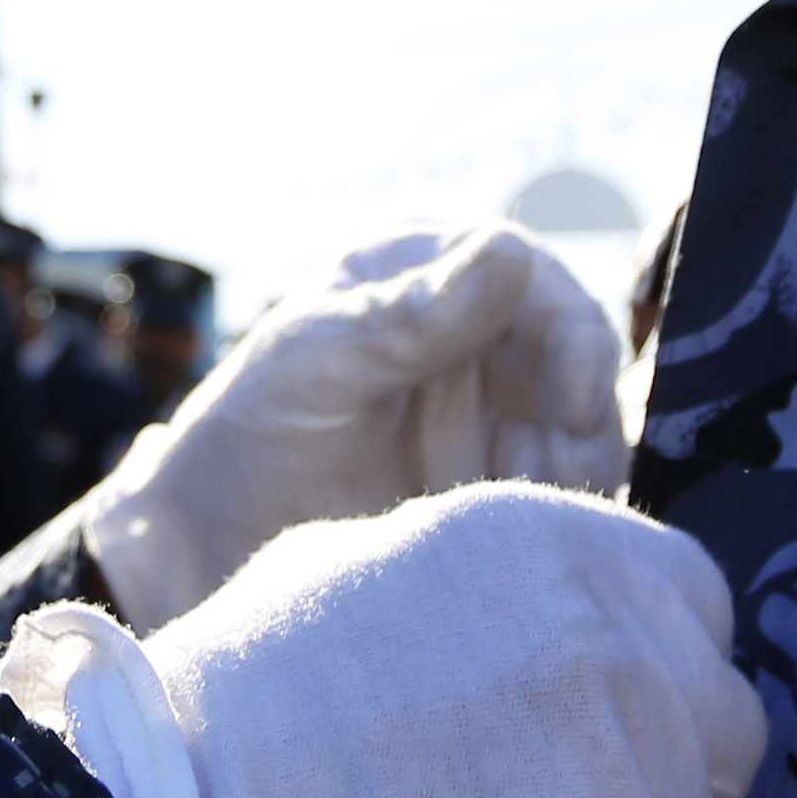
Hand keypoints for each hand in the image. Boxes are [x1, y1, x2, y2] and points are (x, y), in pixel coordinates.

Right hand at [4, 483, 757, 797]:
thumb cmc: (223, 722)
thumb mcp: (341, 574)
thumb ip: (476, 590)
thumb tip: (539, 625)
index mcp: (556, 556)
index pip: (696, 608)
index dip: (641, 670)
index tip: (583, 717)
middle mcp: (623, 669)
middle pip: (716, 746)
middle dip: (646, 787)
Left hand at [83, 225, 625, 630]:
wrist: (212, 544)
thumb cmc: (250, 430)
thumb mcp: (318, 364)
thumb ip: (409, 319)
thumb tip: (512, 254)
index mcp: (430, 275)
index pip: (536, 284)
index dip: (572, 339)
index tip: (571, 403)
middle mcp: (477, 334)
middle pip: (579, 361)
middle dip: (583, 419)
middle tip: (556, 477)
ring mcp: (494, 411)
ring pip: (584, 430)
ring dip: (578, 470)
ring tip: (526, 513)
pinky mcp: (498, 484)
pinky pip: (561, 491)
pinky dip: (559, 513)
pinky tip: (516, 540)